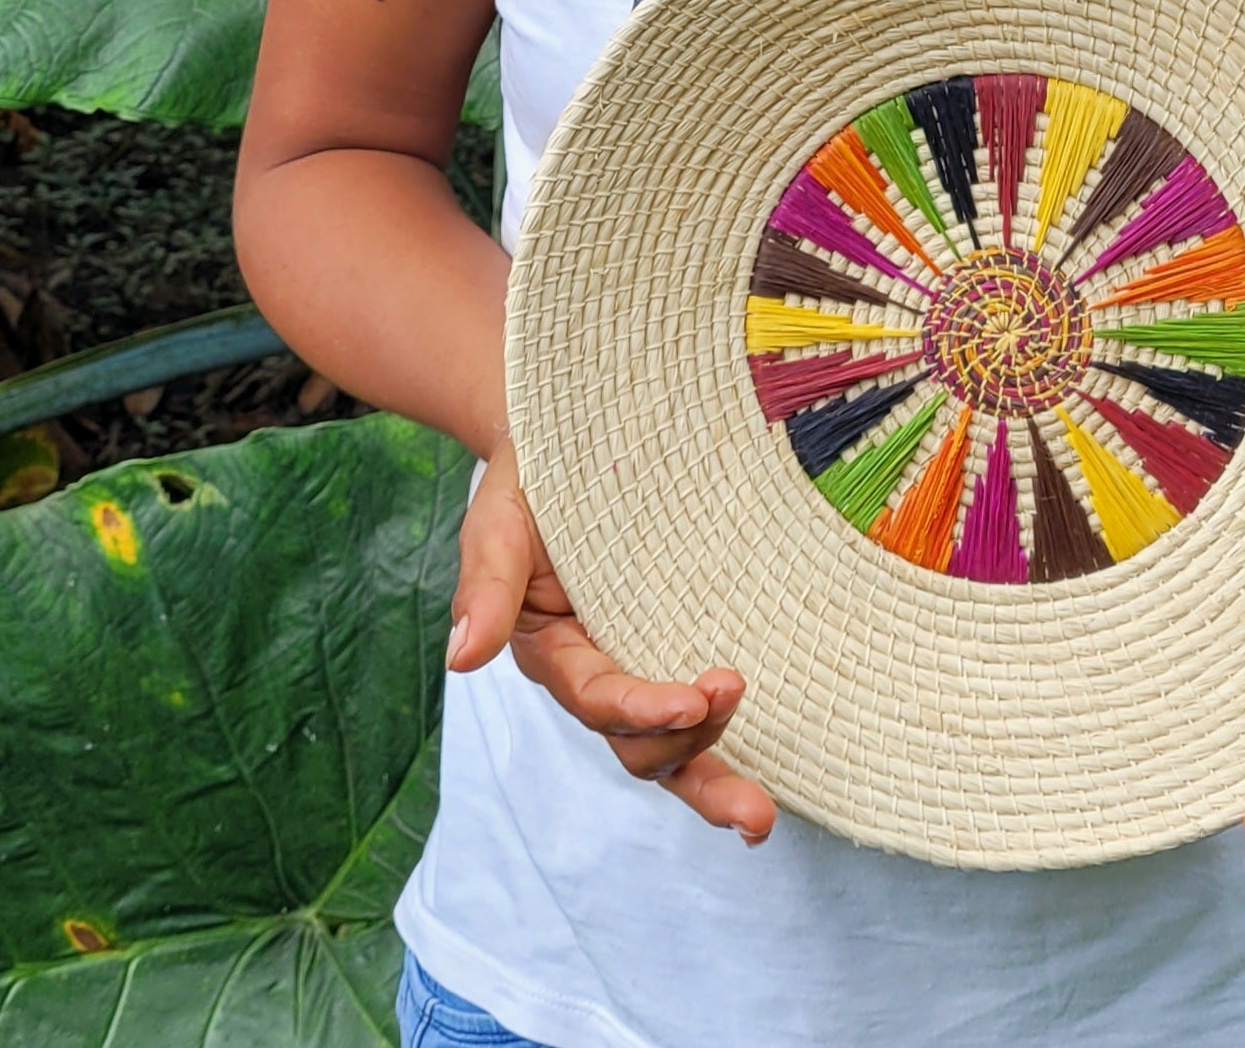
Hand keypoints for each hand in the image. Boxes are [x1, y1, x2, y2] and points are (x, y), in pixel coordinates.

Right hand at [447, 437, 779, 845]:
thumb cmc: (529, 482)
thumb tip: (462, 660)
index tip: (696, 701)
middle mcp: (601, 672)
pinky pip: (709, 705)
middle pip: (644, 750)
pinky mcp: (685, 639)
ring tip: (766, 796)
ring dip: (721, 773)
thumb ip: (485, 590)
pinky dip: (739, 740)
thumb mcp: (498, 525)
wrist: (570, 441)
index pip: (599, 699)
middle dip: (699, 776)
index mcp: (554, 652)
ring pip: (679, 748)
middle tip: (755, 805)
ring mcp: (646, 661)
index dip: (645, 711)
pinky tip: (782, 765)